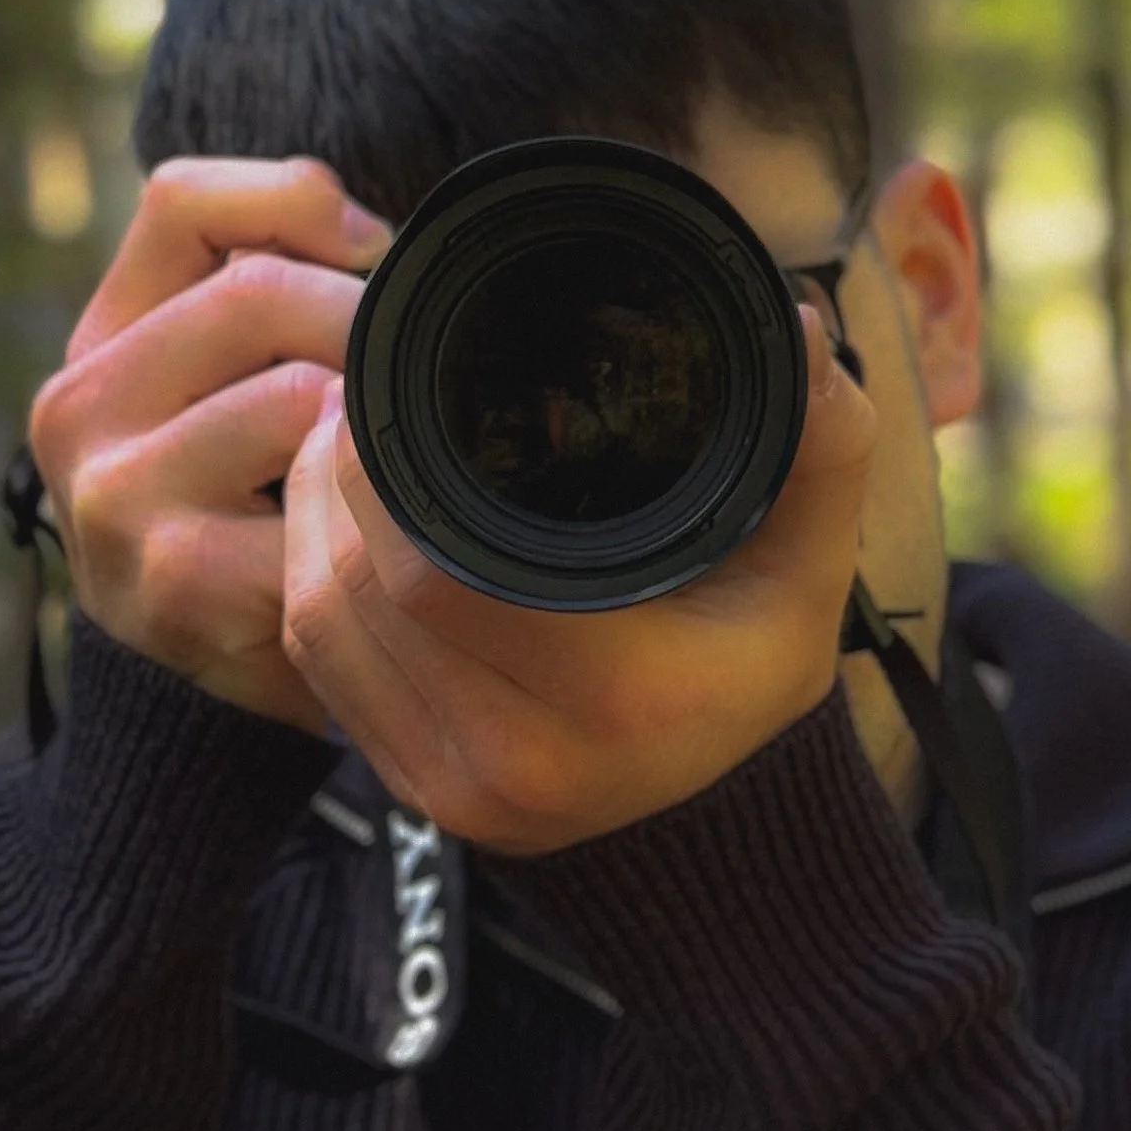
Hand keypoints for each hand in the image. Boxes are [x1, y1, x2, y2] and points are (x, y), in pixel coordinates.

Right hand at [28, 155, 391, 729]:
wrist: (208, 688)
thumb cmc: (250, 510)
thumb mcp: (238, 389)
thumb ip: (282, 297)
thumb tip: (394, 241)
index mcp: (104, 337)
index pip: (181, 199)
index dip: (298, 202)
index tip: (375, 250)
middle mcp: (81, 404)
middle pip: (255, 290)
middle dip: (364, 321)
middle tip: (421, 373)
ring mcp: (114, 494)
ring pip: (292, 395)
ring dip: (369, 428)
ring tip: (391, 465)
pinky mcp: (173, 577)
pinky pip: (311, 507)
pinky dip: (362, 518)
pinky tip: (368, 542)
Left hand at [279, 307, 877, 852]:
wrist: (723, 800)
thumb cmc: (753, 653)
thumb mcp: (809, 555)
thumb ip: (820, 440)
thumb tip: (797, 329)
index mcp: (617, 701)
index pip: (436, 575)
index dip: (391, 466)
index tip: (398, 382)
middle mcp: (524, 765)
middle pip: (362, 589)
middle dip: (343, 475)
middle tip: (361, 393)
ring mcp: (456, 792)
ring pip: (321, 624)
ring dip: (312, 520)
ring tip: (341, 440)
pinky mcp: (412, 794)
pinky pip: (316, 671)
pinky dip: (309, 579)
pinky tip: (333, 519)